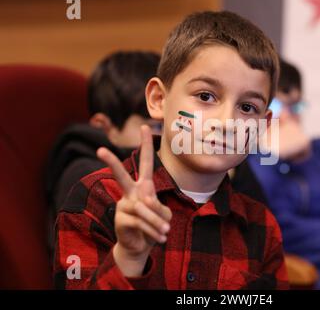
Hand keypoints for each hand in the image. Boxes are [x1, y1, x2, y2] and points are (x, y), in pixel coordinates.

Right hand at [97, 125, 171, 276]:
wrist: (142, 246)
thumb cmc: (154, 225)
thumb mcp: (163, 214)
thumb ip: (157, 207)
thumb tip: (143, 204)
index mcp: (143, 186)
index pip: (146, 162)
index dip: (145, 145)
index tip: (145, 126)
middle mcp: (131, 193)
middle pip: (121, 175)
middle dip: (111, 162)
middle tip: (100, 150)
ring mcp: (123, 205)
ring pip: (142, 208)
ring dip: (157, 223)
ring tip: (166, 232)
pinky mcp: (121, 219)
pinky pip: (140, 221)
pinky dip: (153, 231)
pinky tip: (160, 238)